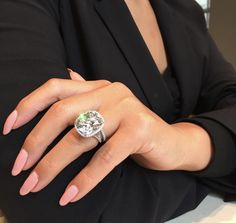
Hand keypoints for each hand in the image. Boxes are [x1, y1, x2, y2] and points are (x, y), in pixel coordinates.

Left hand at [2, 69, 208, 205]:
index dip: (29, 105)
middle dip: (36, 142)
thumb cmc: (132, 131)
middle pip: (62, 112)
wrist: (170, 142)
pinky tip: (70, 195)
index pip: (56, 87)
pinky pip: (105, 156)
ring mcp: (126, 109)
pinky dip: (85, 179)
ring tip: (35, 186)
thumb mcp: (107, 111)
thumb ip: (86, 95)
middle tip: (20, 169)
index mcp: (98, 87)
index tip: (9, 128)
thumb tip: (65, 74)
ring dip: (53, 165)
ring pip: (79, 137)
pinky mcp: (139, 130)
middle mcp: (111, 92)